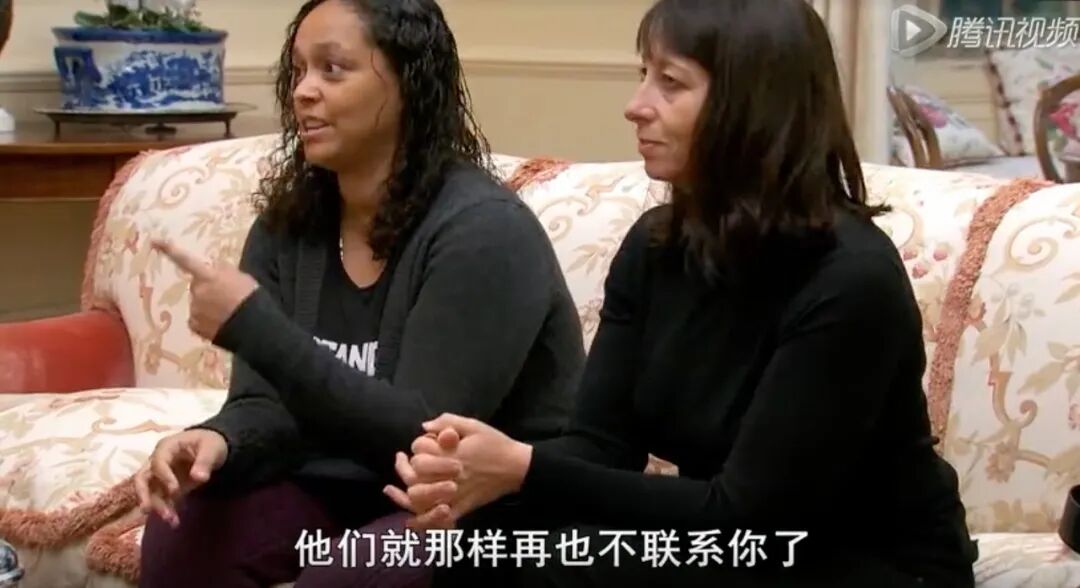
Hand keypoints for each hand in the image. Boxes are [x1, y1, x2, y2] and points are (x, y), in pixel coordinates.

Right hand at [134, 429, 227, 527]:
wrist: (211, 448)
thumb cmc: (209, 443)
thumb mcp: (211, 448)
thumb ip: (205, 461)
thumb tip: (198, 478)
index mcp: (167, 447)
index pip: (157, 462)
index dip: (164, 476)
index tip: (175, 490)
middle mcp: (157, 461)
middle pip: (142, 478)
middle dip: (144, 495)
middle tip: (147, 510)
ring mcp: (160, 475)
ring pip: (150, 492)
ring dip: (157, 506)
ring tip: (171, 520)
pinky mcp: (166, 487)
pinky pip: (161, 500)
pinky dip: (166, 510)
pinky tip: (175, 522)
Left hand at [152, 239, 258, 340]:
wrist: (254, 327)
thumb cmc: (250, 298)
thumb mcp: (242, 277)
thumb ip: (223, 271)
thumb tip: (213, 268)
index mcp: (208, 277)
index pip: (186, 260)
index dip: (170, 250)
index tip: (153, 241)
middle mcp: (197, 292)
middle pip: (198, 286)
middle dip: (207, 289)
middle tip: (226, 297)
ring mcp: (194, 310)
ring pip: (198, 304)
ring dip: (208, 306)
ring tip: (227, 313)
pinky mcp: (195, 326)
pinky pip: (197, 320)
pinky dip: (206, 321)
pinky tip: (220, 324)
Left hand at [384, 414, 532, 528]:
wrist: (517, 467)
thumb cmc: (496, 444)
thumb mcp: (474, 425)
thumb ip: (448, 421)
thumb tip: (424, 426)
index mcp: (451, 453)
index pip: (420, 450)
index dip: (418, 445)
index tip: (423, 443)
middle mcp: (449, 474)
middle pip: (415, 475)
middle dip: (405, 468)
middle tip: (402, 461)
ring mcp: (455, 493)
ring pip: (420, 499)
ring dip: (404, 495)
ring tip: (394, 489)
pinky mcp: (462, 507)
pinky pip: (438, 521)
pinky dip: (422, 524)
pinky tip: (409, 523)